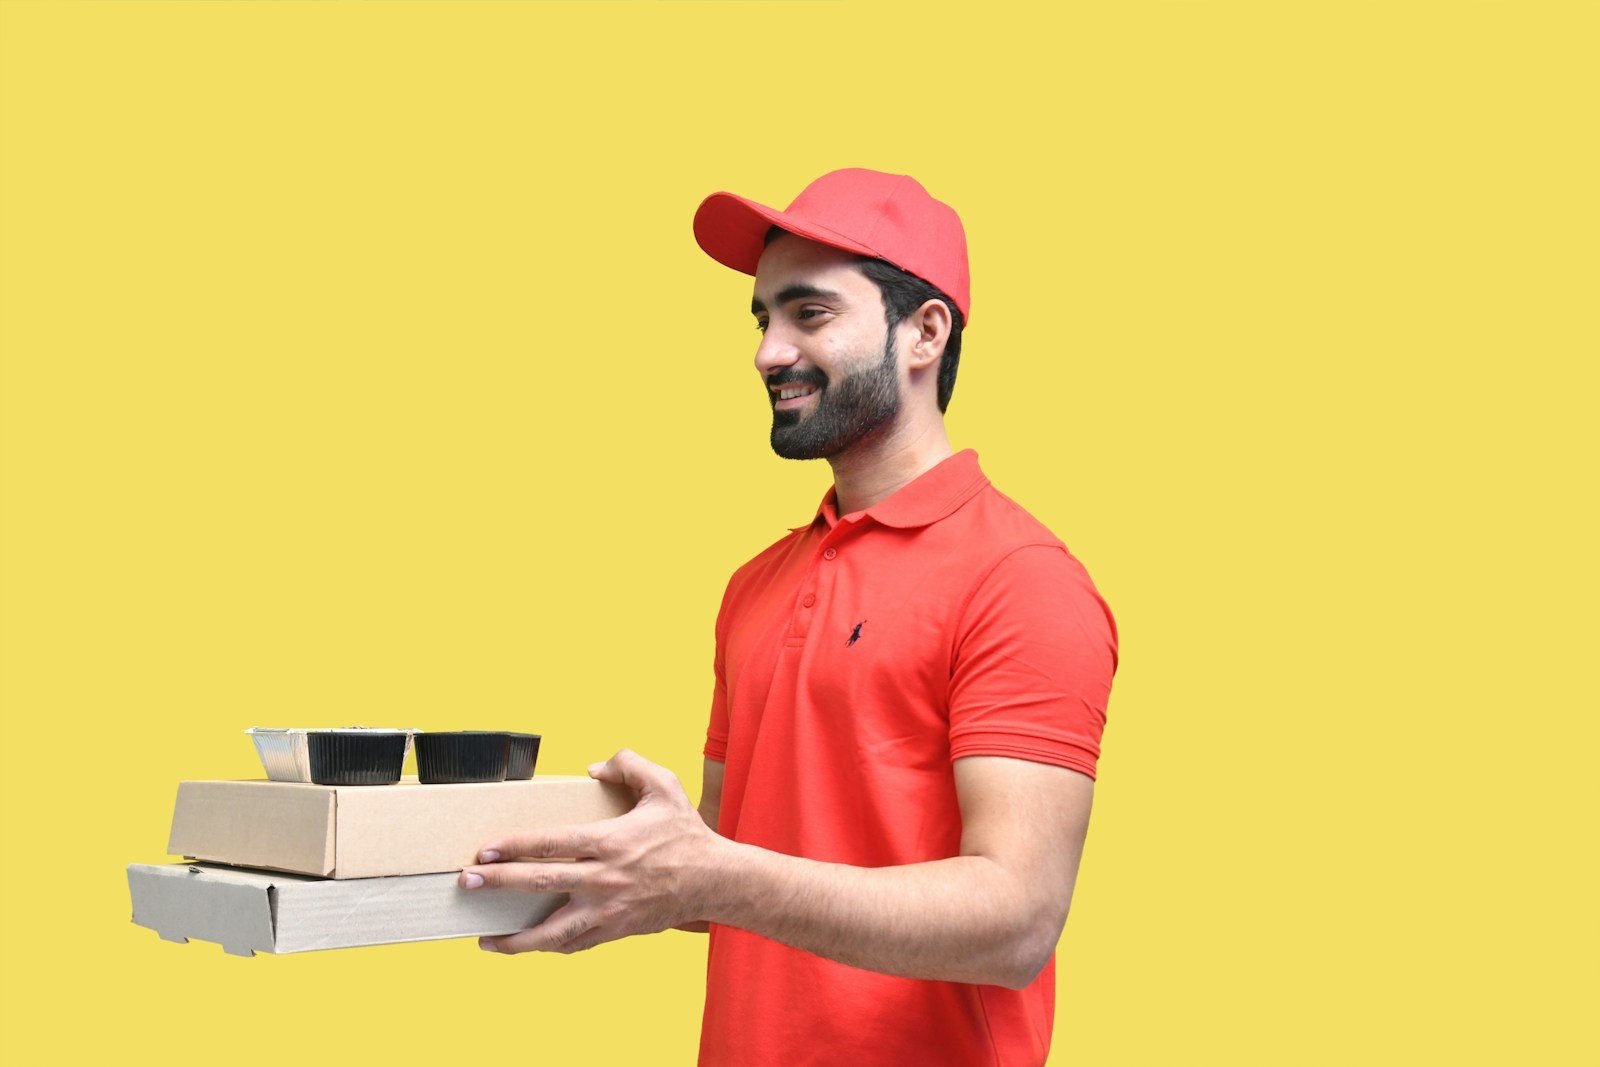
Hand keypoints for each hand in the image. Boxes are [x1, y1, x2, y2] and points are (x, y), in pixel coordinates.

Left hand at [462, 749, 729, 954]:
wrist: (714, 881)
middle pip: (539, 883)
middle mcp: (604, 879)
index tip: (483, 850)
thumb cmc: (685, 833)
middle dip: (498, 883)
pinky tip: (528, 947)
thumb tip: (593, 768)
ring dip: (515, 939)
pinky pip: (574, 945)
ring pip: (552, 932)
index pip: (550, 843)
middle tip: (466, 883)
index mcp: (610, 842)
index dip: (513, 846)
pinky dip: (548, 948)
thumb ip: (628, 765)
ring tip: (484, 940)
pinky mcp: (615, 932)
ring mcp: (608, 911)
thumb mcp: (664, 785)